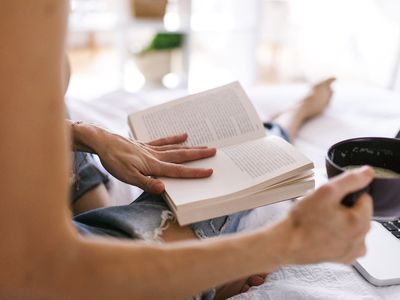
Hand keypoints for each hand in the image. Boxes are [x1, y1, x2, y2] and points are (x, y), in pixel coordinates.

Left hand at [96, 132, 215, 193]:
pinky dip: (174, 138)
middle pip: (181, 156)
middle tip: (214, 152)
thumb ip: (146, 183)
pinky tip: (183, 136)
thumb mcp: (128, 177)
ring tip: (204, 146)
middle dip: (199, 155)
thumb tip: (163, 189)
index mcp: (153, 165)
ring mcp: (151, 148)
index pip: (178, 171)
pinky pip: (163, 140)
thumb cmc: (114, 161)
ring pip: (175, 148)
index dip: (194, 172)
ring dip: (190, 148)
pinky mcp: (145, 144)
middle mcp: (155, 155)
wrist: (102, 142)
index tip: (209, 171)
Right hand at [284, 166, 373, 264]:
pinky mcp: (344, 258)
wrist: (287, 243)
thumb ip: (350, 180)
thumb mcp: (325, 191)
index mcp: (360, 222)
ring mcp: (352, 250)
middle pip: (360, 213)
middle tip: (323, 211)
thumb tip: (368, 173)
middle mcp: (360, 239)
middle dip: (345, 210)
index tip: (331, 200)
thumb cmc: (302, 220)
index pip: (364, 198)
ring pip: (354, 227)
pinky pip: (349, 241)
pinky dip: (340, 237)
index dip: (346, 195)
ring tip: (322, 223)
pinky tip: (325, 234)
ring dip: (343, 223)